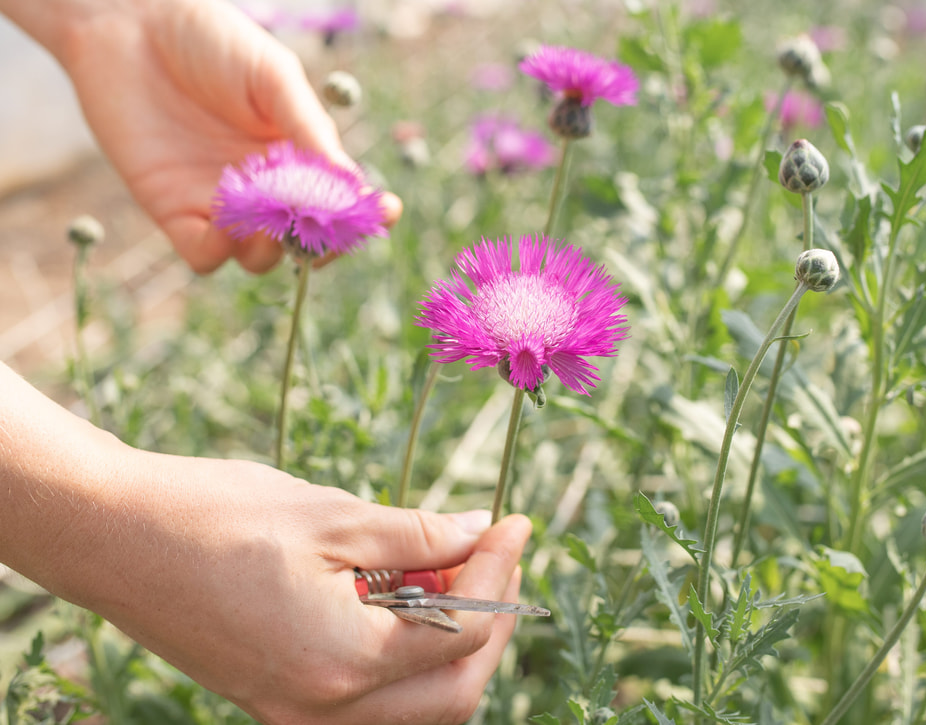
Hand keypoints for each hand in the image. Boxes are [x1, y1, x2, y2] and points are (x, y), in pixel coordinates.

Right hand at [58, 449, 530, 724]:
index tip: (516, 521)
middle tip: (498, 551)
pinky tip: (410, 597)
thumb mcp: (334, 515)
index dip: (500, 574)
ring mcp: (297, 714)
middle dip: (490, 621)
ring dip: (452, 647)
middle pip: (452, 695)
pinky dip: (406, 660)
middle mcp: (323, 710)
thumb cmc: (217, 517)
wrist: (114, 537)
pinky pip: (370, 704)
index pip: (461, 635)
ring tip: (458, 571)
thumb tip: (480, 533)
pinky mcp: (279, 701)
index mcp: (342, 663)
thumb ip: (419, 536)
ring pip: (414, 710)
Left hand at [59, 0, 400, 274]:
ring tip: (268, 222)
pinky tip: (222, 226)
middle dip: (322, 243)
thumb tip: (353, 183)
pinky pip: (204, 256)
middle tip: (320, 224)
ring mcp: (221, 200)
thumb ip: (309, 129)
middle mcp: (265, 184)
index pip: (340, 199)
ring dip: (271, 250)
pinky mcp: (172, 209)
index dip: (364, 213)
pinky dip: (218, 253)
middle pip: (306, 240)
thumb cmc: (208, 37)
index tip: (384, 209)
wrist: (126, 21)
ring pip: (260, 257)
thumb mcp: (272, 76)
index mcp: (297, 151)